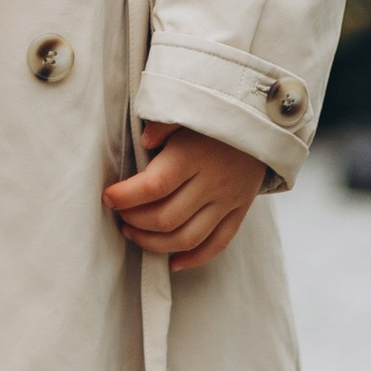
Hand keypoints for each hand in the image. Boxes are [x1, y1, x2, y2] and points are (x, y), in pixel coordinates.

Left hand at [103, 122, 268, 269]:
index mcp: (193, 155)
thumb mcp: (187, 109)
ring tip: (133, 233)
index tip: (107, 197)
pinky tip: (172, 261)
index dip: (126, 197)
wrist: (263, 119)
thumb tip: (144, 141)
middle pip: (166, 218)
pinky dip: (193, 258)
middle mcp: (212, 181)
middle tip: (119, 214)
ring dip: (154, 244)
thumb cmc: (214, 113)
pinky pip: (217, 244)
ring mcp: (228, 200)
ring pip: (188, 238)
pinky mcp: (239, 211)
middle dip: (134, 221)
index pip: (154, 186)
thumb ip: (163, 121)